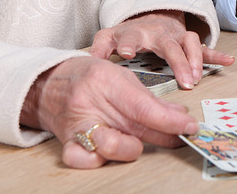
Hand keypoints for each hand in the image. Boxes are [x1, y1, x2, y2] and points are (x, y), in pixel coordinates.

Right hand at [21, 56, 198, 168]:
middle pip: (134, 128)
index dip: (171, 121)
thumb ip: (149, 98)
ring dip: (133, 148)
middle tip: (180, 137)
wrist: (46, 82)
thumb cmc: (88, 77)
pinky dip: (101, 160)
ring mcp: (76, 125)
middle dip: (164, 136)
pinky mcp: (66, 142)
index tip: (190, 126)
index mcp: (105, 81)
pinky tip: (110, 152)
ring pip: (111, 148)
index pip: (144, 108)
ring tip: (138, 141)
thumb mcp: (121, 76)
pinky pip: (86, 160)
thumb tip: (179, 116)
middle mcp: (90, 103)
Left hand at [89, 11, 233, 89]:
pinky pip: (206, 48)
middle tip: (183, 81)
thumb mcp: (110, 36)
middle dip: (177, 61)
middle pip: (170, 45)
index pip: (132, 35)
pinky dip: (218, 54)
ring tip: (197, 78)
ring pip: (191, 44)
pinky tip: (229, 61)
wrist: (151, 18)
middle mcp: (160, 33)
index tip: (127, 51)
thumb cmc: (130, 33)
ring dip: (196, 60)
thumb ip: (100, 47)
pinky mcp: (189, 42)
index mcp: (138, 32)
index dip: (129, 42)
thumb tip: (90, 60)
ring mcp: (177, 37)